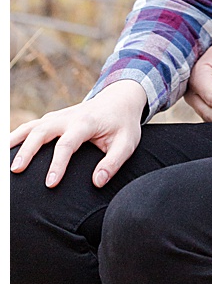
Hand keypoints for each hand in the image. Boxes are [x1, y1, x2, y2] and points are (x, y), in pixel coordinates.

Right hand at [8, 79, 147, 187]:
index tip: (50, 184)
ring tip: (4, 162)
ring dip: (15, 141)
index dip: (58, 164)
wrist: (120, 99)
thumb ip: (114, 162)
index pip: (68, 144)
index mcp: (86, 123)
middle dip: (28, 150)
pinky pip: (30, 126)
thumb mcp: (127, 143)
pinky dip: (16, 137)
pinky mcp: (51, 119)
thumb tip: (97, 182)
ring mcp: (58, 116)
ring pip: (31, 126)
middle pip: (42, 131)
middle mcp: (68, 117)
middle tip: (16, 170)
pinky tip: (6, 150)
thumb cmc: (123, 124)